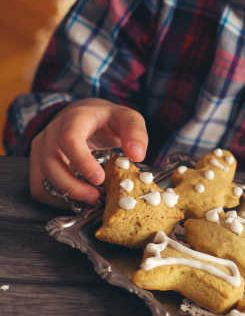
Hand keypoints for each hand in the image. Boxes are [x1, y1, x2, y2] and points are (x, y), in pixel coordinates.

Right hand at [30, 99, 147, 207]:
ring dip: (65, 195)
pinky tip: (78, 199)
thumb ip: (135, 133)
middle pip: (51, 163)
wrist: (86, 116)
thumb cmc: (106, 119)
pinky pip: (39, 187)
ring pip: (42, 178)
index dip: (81, 162)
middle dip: (73, 186)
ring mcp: (41, 148)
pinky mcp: (38, 163)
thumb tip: (136, 155)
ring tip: (91, 199)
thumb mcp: (127, 118)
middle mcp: (51, 132)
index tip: (99, 179)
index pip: (68, 139)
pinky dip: (56, 199)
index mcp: (74, 119)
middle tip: (97, 198)